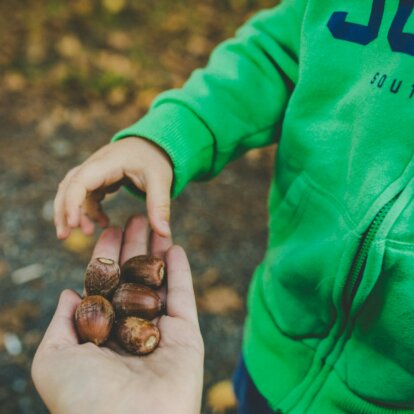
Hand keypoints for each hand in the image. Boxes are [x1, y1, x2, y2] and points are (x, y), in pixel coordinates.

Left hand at [32, 216, 203, 413]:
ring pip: (159, 282)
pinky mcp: (186, 335)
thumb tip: (69, 291)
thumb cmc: (83, 398)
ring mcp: (160, 330)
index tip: (109, 229)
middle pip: (134, 277)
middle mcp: (131, 328)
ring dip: (158, 252)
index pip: (106, 284)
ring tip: (157, 222)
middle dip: (134, 246)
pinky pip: (183, 297)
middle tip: (136, 217)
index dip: (106, 255)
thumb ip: (60, 323)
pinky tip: (175, 246)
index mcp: (101, 333)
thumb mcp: (53, 359)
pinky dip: (181, 271)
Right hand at [54, 137, 172, 239]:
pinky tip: (102, 223)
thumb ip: (160, 206)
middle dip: (64, 211)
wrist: (154, 144)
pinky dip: (89, 210)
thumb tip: (164, 233)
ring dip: (74, 212)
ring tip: (86, 233)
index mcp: (108, 162)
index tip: (74, 225)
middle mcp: (95, 164)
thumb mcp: (161, 181)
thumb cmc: (155, 159)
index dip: (73, 202)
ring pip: (72, 191)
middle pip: (68, 186)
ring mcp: (94, 170)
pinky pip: (86, 195)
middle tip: (64, 236)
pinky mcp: (98, 178)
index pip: (80, 181)